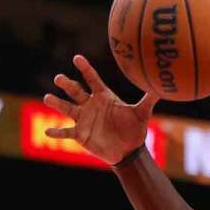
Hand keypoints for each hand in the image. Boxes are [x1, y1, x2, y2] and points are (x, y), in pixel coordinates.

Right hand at [43, 55, 158, 164]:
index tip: (76, 58)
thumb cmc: (134, 130)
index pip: (92, 79)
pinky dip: (56, 131)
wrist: (129, 151)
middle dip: (67, 84)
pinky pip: (66, 132)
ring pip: (67, 108)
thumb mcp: (142, 113)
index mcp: (104, 96)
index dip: (84, 68)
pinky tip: (48, 131)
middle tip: (59, 78)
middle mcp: (90, 105)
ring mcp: (83, 119)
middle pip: (75, 91)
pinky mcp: (80, 134)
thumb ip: (149, 99)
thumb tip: (162, 84)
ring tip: (47, 98)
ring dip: (56, 103)